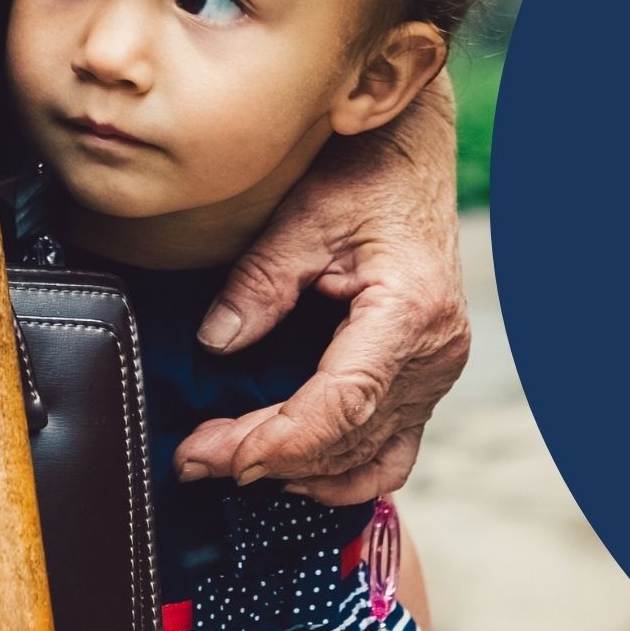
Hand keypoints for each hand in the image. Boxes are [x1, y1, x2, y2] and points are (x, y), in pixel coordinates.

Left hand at [172, 80, 470, 504]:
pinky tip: (290, 468)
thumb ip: (261, 282)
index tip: (213, 455)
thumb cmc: (368, 172)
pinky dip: (341, 469)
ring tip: (230, 467)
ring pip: (370, 458)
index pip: (341, 406)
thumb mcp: (305, 213)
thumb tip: (217, 343)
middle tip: (193, 461)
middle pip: (346, 440)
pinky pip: (390, 449)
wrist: (414, 156)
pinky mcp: (426, 378)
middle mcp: (434, 355)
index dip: (276, 444)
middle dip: (265, 460)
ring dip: (300, 474)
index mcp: (410, 314)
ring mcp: (436, 372)